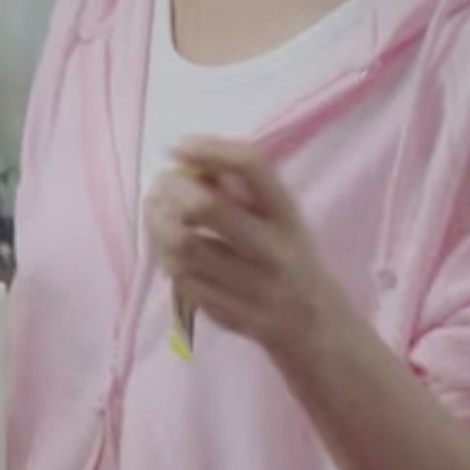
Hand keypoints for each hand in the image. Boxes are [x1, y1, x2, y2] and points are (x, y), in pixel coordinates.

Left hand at [142, 137, 364, 364]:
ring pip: (182, 246)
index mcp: (288, 217)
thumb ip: (239, 189)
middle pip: (206, 208)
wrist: (313, 323)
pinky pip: (181, 277)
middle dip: (171, 189)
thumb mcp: (279, 217)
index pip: (252, 169)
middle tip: (161, 184)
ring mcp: (251, 287)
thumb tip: (185, 160)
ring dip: (157, 222)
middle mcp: (274, 251)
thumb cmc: (286, 254)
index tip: (182, 146)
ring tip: (156, 210)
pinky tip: (166, 244)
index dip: (211, 150)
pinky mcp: (229, 313)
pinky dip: (164, 254)